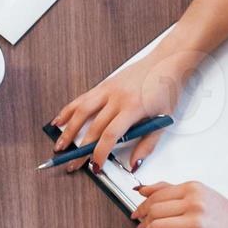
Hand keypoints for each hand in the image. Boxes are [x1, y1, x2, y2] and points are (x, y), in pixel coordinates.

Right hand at [51, 43, 201, 172]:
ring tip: (59, 145)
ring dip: (68, 130)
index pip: (110, 135)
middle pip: (93, 128)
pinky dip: (68, 110)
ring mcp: (108, 89)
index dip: (99, 153)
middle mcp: (117, 97)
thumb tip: (134, 163)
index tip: (95, 166)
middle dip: (80, 150)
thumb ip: (148, 144)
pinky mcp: (104, 84)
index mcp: (133, 107)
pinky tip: (59, 120)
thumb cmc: (167, 89)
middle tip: (72, 164)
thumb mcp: (164, 120)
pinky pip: (82, 98)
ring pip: (81, 111)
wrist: (168, 61)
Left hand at [131, 181, 227, 227]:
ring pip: (156, 226)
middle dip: (142, 219)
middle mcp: (194, 202)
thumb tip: (142, 189)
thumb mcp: (200, 193)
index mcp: (193, 188)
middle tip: (141, 225)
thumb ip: (171, 189)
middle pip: (154, 210)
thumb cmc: (224, 213)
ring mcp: (196, 221)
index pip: (157, 195)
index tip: (137, 212)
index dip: (142, 205)